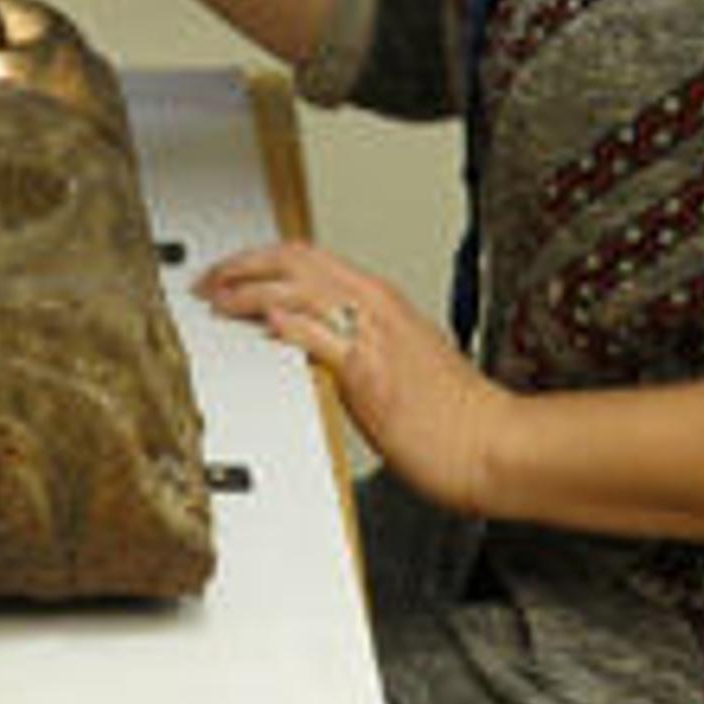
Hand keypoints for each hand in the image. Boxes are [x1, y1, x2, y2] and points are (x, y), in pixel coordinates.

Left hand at [196, 240, 510, 514]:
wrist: (494, 445)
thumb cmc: (457, 416)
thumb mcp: (402, 362)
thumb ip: (359, 346)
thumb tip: (319, 346)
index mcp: (383, 302)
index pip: (308, 258)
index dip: (260, 259)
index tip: (229, 273)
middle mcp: (376, 308)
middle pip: (294, 260)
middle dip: (242, 265)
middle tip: (208, 282)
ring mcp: (373, 337)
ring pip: (297, 289)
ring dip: (247, 291)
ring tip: (217, 302)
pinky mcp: (370, 374)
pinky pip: (319, 336)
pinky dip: (286, 326)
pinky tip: (262, 328)